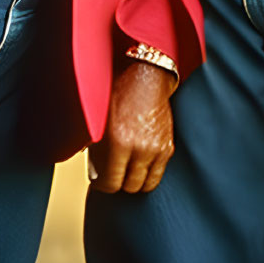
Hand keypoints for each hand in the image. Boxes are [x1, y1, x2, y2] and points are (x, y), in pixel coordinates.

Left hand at [88, 61, 176, 194]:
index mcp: (119, 141)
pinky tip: (139, 164)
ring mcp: (157, 149)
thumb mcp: (99, 119)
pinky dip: (148, 173)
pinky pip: (158, 173)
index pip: (111, 183)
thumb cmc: (119, 93)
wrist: (146, 75)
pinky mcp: (168, 146)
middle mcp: (140, 148)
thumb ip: (96, 149)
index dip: (102, 185)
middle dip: (119, 183)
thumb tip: (95, 173)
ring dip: (135, 181)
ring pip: (146, 185)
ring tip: (126, 172)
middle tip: (112, 174)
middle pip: (130, 187)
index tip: (99, 180)